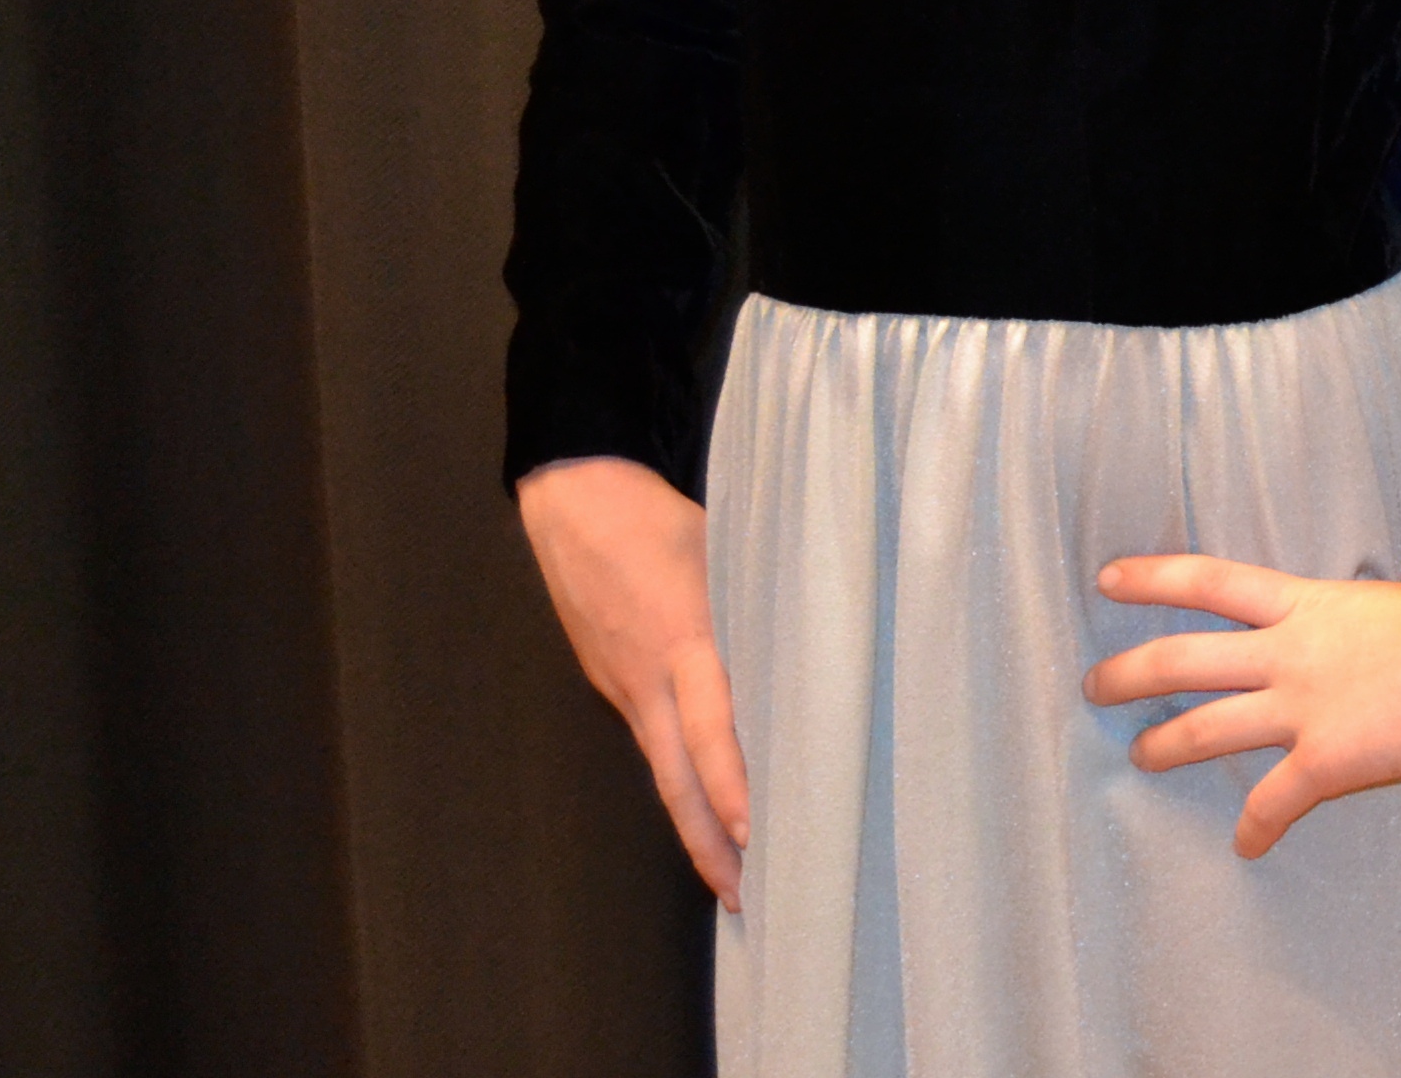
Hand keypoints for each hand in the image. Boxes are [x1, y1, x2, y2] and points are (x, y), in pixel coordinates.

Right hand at [516, 454, 748, 907]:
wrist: (574, 502)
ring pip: (664, 772)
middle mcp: (650, 679)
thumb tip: (825, 642)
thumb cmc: (660, 518)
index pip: (713, 729)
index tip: (757, 833)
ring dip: (696, 827)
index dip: (734, 785)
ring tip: (731, 878)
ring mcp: (627, 687)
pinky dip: (681, 783)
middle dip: (711, 843)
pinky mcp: (617, 685)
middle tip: (746, 898)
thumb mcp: (728, 546)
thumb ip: (770, 599)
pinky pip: (654, 744)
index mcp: (684, 641)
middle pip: (679, 779)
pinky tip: (706, 807)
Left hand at [1085, 534, 1400, 858]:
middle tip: (1094, 685)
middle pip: (1185, 659)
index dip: (1153, 578)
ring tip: (1140, 755)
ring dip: (1166, 745)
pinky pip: (1275, 802)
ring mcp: (1299, 707)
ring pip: (1207, 728)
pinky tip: (1247, 844)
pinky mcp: (1324, 759)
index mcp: (1306, 604)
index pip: (1211, 581)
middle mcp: (1286, 653)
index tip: (1108, 578)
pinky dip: (1257, 826)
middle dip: (1130, 673)